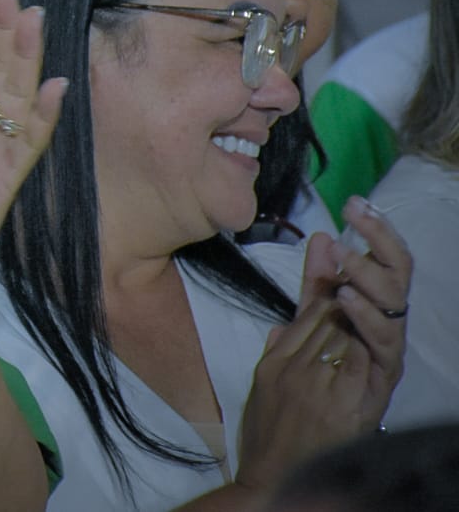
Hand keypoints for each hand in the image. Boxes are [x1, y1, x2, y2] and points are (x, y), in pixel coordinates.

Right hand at [234, 295, 373, 491]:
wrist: (274, 475)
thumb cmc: (265, 437)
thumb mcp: (259, 391)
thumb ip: (270, 356)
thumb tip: (277, 328)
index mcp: (272, 364)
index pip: (300, 322)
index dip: (320, 302)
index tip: (334, 291)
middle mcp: (292, 369)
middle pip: (323, 326)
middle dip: (341, 308)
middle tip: (356, 294)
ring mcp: (316, 385)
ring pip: (342, 340)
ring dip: (355, 327)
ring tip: (365, 318)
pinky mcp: (339, 404)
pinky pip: (356, 365)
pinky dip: (363, 352)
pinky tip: (368, 347)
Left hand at [299, 197, 411, 423]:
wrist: (278, 468)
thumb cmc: (290, 406)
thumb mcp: (294, 336)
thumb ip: (309, 295)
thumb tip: (322, 241)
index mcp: (360, 327)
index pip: (376, 271)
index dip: (371, 236)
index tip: (355, 203)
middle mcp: (375, 343)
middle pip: (393, 283)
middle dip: (380, 243)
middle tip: (361, 212)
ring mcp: (376, 367)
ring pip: (390, 312)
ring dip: (368, 279)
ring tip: (348, 259)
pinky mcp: (373, 392)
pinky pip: (380, 350)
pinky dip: (365, 321)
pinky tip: (348, 299)